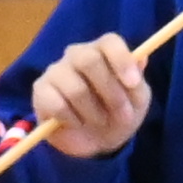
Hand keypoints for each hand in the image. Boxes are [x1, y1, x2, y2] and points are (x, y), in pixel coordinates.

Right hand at [20, 35, 152, 165]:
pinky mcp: (41, 91)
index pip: (109, 41)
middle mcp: (77, 55)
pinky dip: (72, 120)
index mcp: (102, 51)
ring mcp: (56, 71)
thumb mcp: (136, 102)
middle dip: (110, 92)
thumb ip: (137, 83)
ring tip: (100, 122)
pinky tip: (77, 124)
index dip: (122, 60)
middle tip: (122, 114)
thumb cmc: (117, 114)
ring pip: (75, 87)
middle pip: (89, 60)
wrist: (95, 141)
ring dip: (93, 112)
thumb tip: (141, 59)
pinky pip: (57, 104)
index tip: (133, 83)